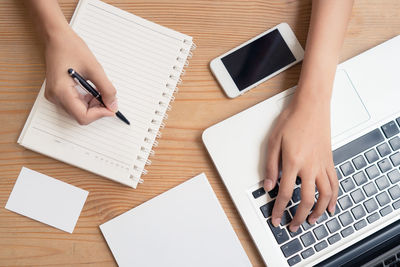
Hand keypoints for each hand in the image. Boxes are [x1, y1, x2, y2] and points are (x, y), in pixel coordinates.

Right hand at [43, 27, 116, 124]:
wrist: (57, 37)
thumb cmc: (71, 47)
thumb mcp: (95, 68)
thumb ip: (106, 89)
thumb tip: (113, 105)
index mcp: (61, 91)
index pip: (83, 116)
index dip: (100, 114)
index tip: (111, 107)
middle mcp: (55, 97)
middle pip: (81, 115)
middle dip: (97, 109)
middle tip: (108, 97)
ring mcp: (55, 96)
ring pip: (79, 111)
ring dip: (93, 105)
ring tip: (99, 89)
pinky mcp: (58, 93)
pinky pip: (75, 104)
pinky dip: (87, 100)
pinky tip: (92, 89)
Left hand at [264, 93, 337, 231]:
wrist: (311, 106)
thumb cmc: (292, 120)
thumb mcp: (273, 141)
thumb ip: (271, 166)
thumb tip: (268, 185)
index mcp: (293, 162)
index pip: (285, 193)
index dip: (279, 209)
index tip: (276, 218)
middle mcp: (310, 166)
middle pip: (306, 200)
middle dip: (299, 217)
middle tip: (293, 226)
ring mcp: (322, 165)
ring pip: (324, 195)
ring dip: (318, 211)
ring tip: (312, 221)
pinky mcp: (329, 161)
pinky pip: (335, 183)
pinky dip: (333, 198)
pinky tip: (331, 206)